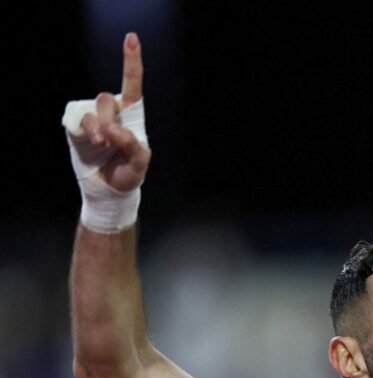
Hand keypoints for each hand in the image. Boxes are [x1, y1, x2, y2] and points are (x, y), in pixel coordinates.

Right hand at [75, 33, 150, 192]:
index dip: (131, 60)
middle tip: (110, 141)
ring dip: (97, 128)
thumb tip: (115, 130)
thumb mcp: (140, 162)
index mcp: (131, 114)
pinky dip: (85, 130)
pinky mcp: (76, 126)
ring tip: (102, 144)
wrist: (109, 188)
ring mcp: (92, 117)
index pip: (131, 84)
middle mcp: (111, 111)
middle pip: (106, 99)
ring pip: (92, 110)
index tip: (131, 37)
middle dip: (108, 121)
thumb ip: (132, 145)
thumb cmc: (128, 172)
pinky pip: (77, 119)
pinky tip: (92, 142)